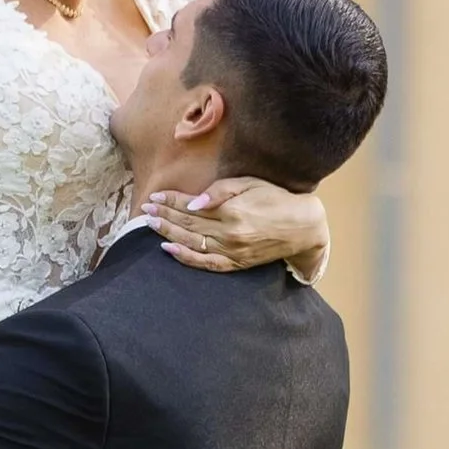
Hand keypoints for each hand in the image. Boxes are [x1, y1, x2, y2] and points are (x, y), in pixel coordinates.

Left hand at [147, 176, 331, 278]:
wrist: (303, 226)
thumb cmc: (276, 199)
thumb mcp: (249, 184)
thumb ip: (220, 191)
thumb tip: (193, 201)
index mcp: (231, 211)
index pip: (191, 206)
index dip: (171, 201)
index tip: (155, 197)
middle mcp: (229, 233)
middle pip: (187, 224)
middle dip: (164, 216)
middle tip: (146, 209)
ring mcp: (232, 251)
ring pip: (192, 243)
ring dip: (169, 233)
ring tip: (152, 224)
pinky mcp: (236, 263)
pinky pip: (205, 263)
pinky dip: (185, 258)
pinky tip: (169, 250)